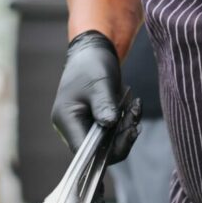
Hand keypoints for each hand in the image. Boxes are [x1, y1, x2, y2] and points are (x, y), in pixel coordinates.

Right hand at [52, 30, 140, 163]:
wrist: (93, 51)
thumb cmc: (92, 64)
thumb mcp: (100, 83)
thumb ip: (104, 105)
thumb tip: (110, 125)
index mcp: (66, 119)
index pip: (83, 149)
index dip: (105, 151)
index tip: (128, 134)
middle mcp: (71, 126)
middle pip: (97, 149)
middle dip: (121, 137)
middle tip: (135, 118)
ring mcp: (82, 124)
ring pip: (107, 142)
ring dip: (125, 129)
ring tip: (134, 107)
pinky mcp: (93, 122)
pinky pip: (111, 133)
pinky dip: (124, 123)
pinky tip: (131, 108)